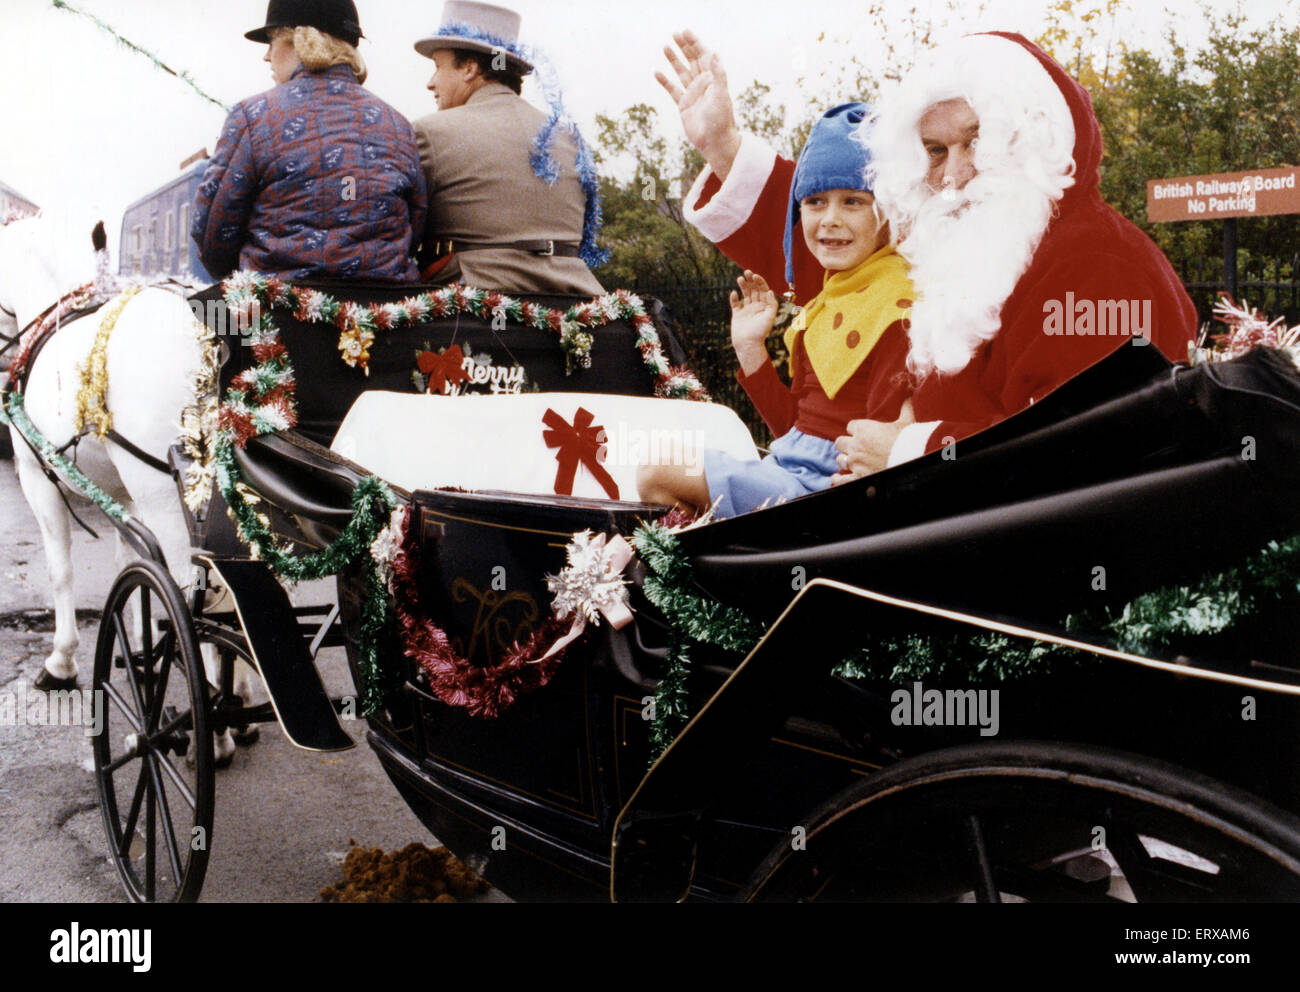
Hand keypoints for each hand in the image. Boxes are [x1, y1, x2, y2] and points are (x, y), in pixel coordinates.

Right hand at [655, 30, 741, 179]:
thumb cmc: (721, 119)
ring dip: (674, 60)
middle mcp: (702, 84)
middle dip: (684, 47)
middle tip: (674, 34)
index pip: (703, 55)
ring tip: (665, 47)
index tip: (685, 32)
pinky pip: (673, 90)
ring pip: (681, 72)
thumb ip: (718, 73)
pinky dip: (665, 81)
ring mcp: (693, 94)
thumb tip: (715, 52)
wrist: (715, 142)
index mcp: (712, 79)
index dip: (695, 43)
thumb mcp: (721, 94)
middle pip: (692, 60)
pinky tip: (657, 72)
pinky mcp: (684, 105)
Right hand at [729, 270, 776, 374]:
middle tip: (747, 272)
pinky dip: (734, 298)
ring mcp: (747, 311)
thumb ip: (772, 304)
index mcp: (765, 306)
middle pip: (754, 290)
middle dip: (751, 281)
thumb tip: (770, 291)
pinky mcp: (738, 315)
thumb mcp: (770, 317)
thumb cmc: (760, 332)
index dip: (760, 282)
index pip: (763, 290)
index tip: (755, 276)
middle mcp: (756, 307)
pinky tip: (734, 293)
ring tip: (740, 278)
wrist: (748, 344)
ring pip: (745, 295)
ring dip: (743, 286)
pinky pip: (735, 305)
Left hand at [830, 399, 915, 482]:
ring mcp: (855, 462)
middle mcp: (855, 445)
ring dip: (845, 460)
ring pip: (840, 460)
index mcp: (863, 429)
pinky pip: (842, 480)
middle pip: (840, 442)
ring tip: (851, 461)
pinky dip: (838, 480)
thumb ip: (905, 409)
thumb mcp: (907, 422)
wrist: (912, 460)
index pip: (851, 426)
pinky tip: (836, 479)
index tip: (863, 432)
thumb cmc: (909, 440)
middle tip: (854, 447)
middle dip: (846, 444)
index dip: (856, 429)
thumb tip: (909, 397)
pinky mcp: (858, 478)